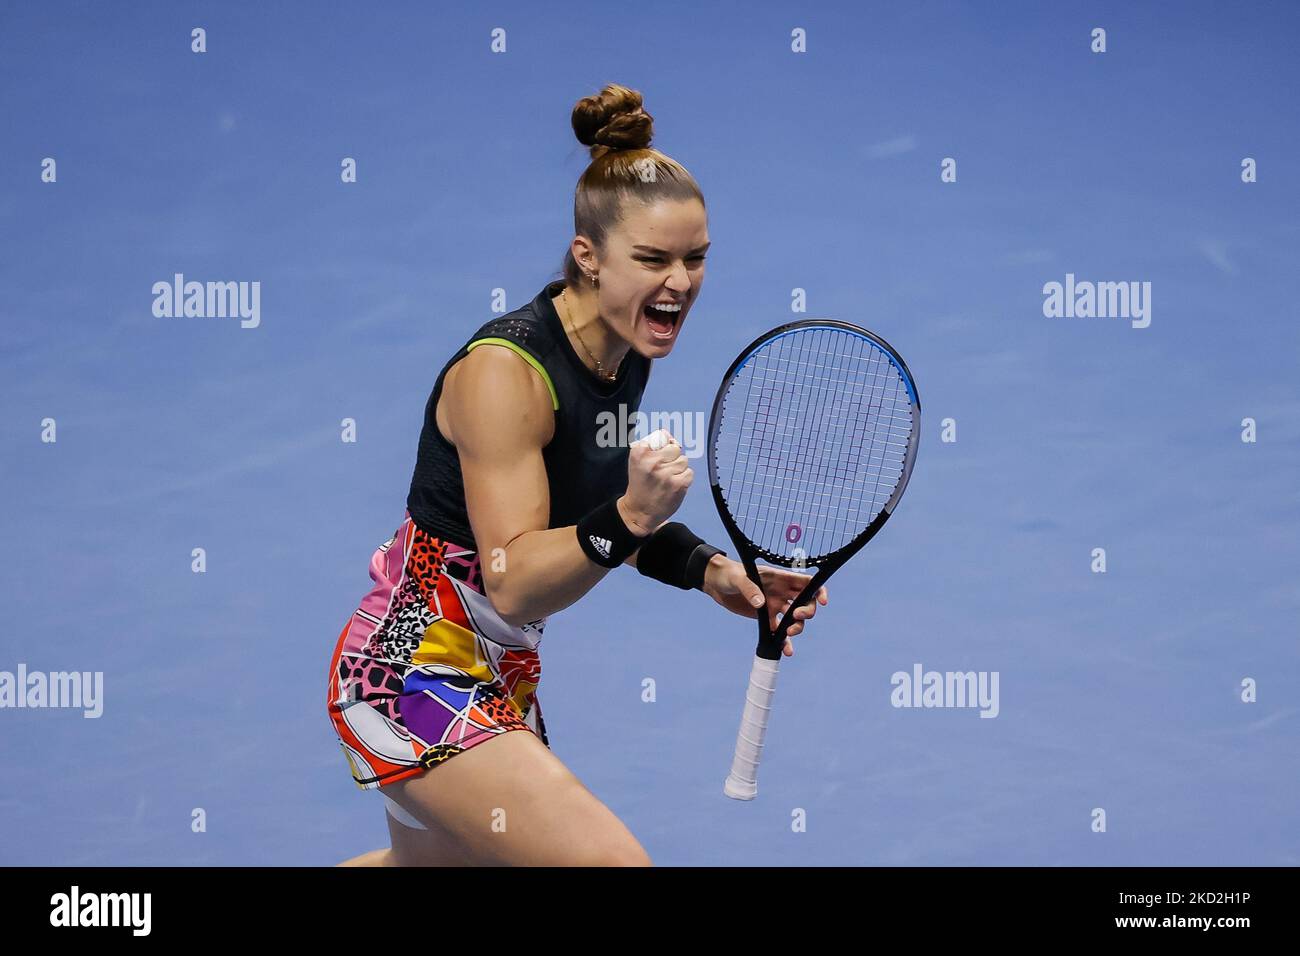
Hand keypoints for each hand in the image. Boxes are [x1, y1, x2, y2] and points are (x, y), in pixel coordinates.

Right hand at [621, 430, 690, 533]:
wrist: (639, 511)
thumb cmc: (640, 485)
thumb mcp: (638, 462)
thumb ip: (652, 446)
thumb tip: (668, 434)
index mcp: (639, 453)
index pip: (662, 436)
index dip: (664, 446)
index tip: (659, 456)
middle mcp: (652, 461)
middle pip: (675, 448)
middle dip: (671, 457)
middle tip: (663, 470)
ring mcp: (666, 473)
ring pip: (683, 460)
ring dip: (678, 469)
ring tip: (667, 478)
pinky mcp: (678, 484)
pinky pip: (689, 472)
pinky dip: (684, 479)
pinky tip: (673, 485)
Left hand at [700, 555, 828, 656]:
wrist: (716, 584)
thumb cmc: (728, 573)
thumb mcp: (738, 578)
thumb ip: (749, 588)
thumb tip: (761, 603)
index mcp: (780, 578)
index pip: (806, 581)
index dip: (818, 590)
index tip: (822, 602)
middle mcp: (781, 592)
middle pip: (805, 602)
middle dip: (807, 612)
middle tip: (796, 618)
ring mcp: (775, 606)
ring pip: (795, 619)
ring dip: (797, 628)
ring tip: (788, 634)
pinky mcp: (766, 618)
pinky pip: (779, 631)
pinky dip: (784, 642)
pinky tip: (786, 651)